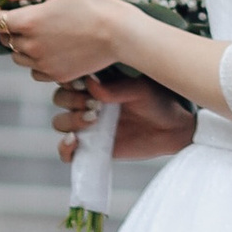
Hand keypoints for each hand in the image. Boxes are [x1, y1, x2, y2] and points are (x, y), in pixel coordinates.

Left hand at [0, 0, 134, 82]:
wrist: (120, 33)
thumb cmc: (92, 2)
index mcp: (28, 21)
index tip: (5, 7)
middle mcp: (30, 46)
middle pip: (6, 39)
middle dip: (11, 27)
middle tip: (30, 16)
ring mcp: (43, 63)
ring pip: (18, 57)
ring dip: (23, 45)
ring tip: (44, 33)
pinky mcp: (57, 75)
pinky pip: (35, 71)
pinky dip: (38, 61)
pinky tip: (53, 49)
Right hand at [51, 73, 196, 163]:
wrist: (172, 129)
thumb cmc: (157, 103)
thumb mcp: (140, 90)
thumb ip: (116, 88)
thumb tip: (90, 83)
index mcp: (96, 84)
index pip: (67, 79)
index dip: (70, 81)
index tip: (84, 84)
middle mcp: (87, 103)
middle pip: (60, 99)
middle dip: (71, 100)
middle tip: (95, 105)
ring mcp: (87, 127)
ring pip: (60, 122)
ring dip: (70, 120)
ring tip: (94, 120)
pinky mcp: (91, 148)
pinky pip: (66, 152)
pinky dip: (64, 148)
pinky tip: (75, 141)